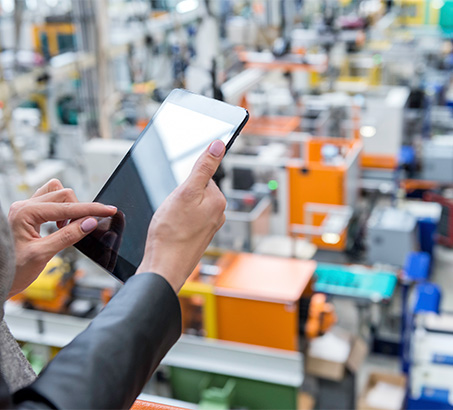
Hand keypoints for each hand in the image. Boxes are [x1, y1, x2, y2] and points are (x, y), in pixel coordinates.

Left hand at [7, 179, 116, 297]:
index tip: (109, 210)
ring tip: (68, 227)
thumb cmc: (12, 270)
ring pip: (57, 193)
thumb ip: (68, 236)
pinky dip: (62, 210)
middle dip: (79, 210)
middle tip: (84, 228)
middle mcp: (24, 206)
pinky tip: (61, 225)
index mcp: (25, 213)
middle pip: (63, 194)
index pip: (67, 207)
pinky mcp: (28, 214)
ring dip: (69, 207)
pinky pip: (50, 201)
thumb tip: (90, 222)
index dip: (91, 209)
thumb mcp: (43, 255)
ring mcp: (25, 209)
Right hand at [137, 140, 226, 292]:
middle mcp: (218, 214)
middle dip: (181, 196)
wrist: (164, 267)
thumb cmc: (171, 233)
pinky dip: (177, 221)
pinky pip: (186, 220)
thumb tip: (219, 145)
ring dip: (177, 209)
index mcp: (218, 201)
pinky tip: (171, 230)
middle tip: (172, 210)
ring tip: (170, 222)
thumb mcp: (185, 192)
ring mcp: (209, 227)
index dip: (184, 183)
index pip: (202, 177)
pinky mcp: (199, 237)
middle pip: (195, 191)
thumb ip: (203, 167)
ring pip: (189, 206)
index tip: (178, 196)